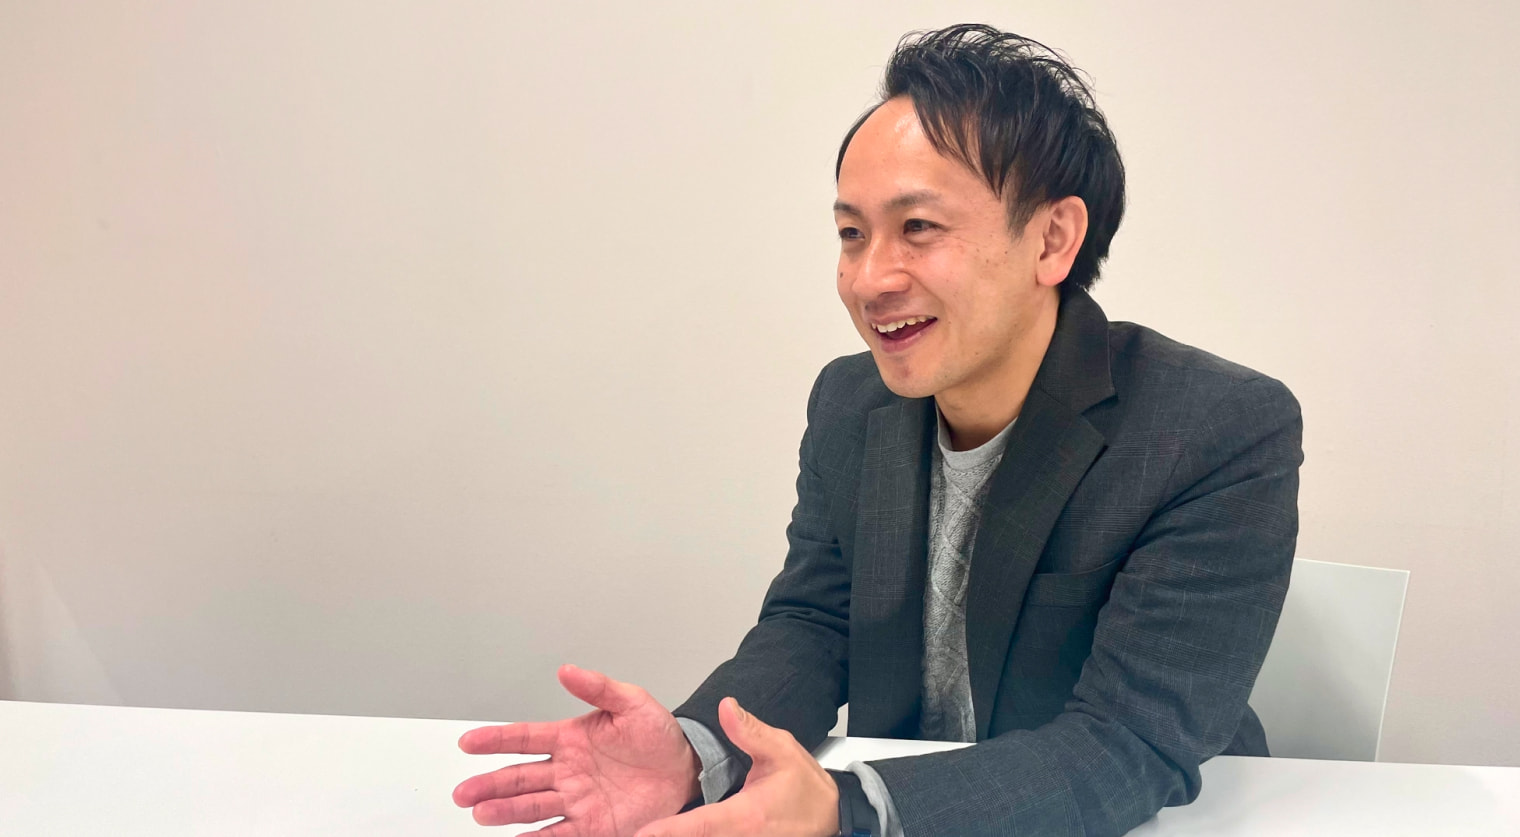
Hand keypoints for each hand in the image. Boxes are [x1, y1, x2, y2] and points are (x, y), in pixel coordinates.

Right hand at [453, 664, 699, 835]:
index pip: (525, 738)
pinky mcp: (592, 826)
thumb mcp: (632, 703)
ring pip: (532, 807)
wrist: (687, 770)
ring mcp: (576, 800)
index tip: (468, 742)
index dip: (495, 740)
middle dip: (490, 784)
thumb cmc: (659, 736)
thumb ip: (598, 687)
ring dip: (505, 811)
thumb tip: (567, 670)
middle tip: (464, 792)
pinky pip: (558, 834)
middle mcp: (566, 771)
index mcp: (570, 739)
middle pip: (519, 777)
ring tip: (481, 813)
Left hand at [633, 697, 838, 836]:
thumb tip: (725, 707)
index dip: (669, 832)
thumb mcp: (782, 750)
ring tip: (644, 835)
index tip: (643, 833)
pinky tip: (667, 836)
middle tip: (633, 833)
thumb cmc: (806, 789)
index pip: (699, 825)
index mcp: (745, 815)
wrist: (832, 818)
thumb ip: (750, 731)